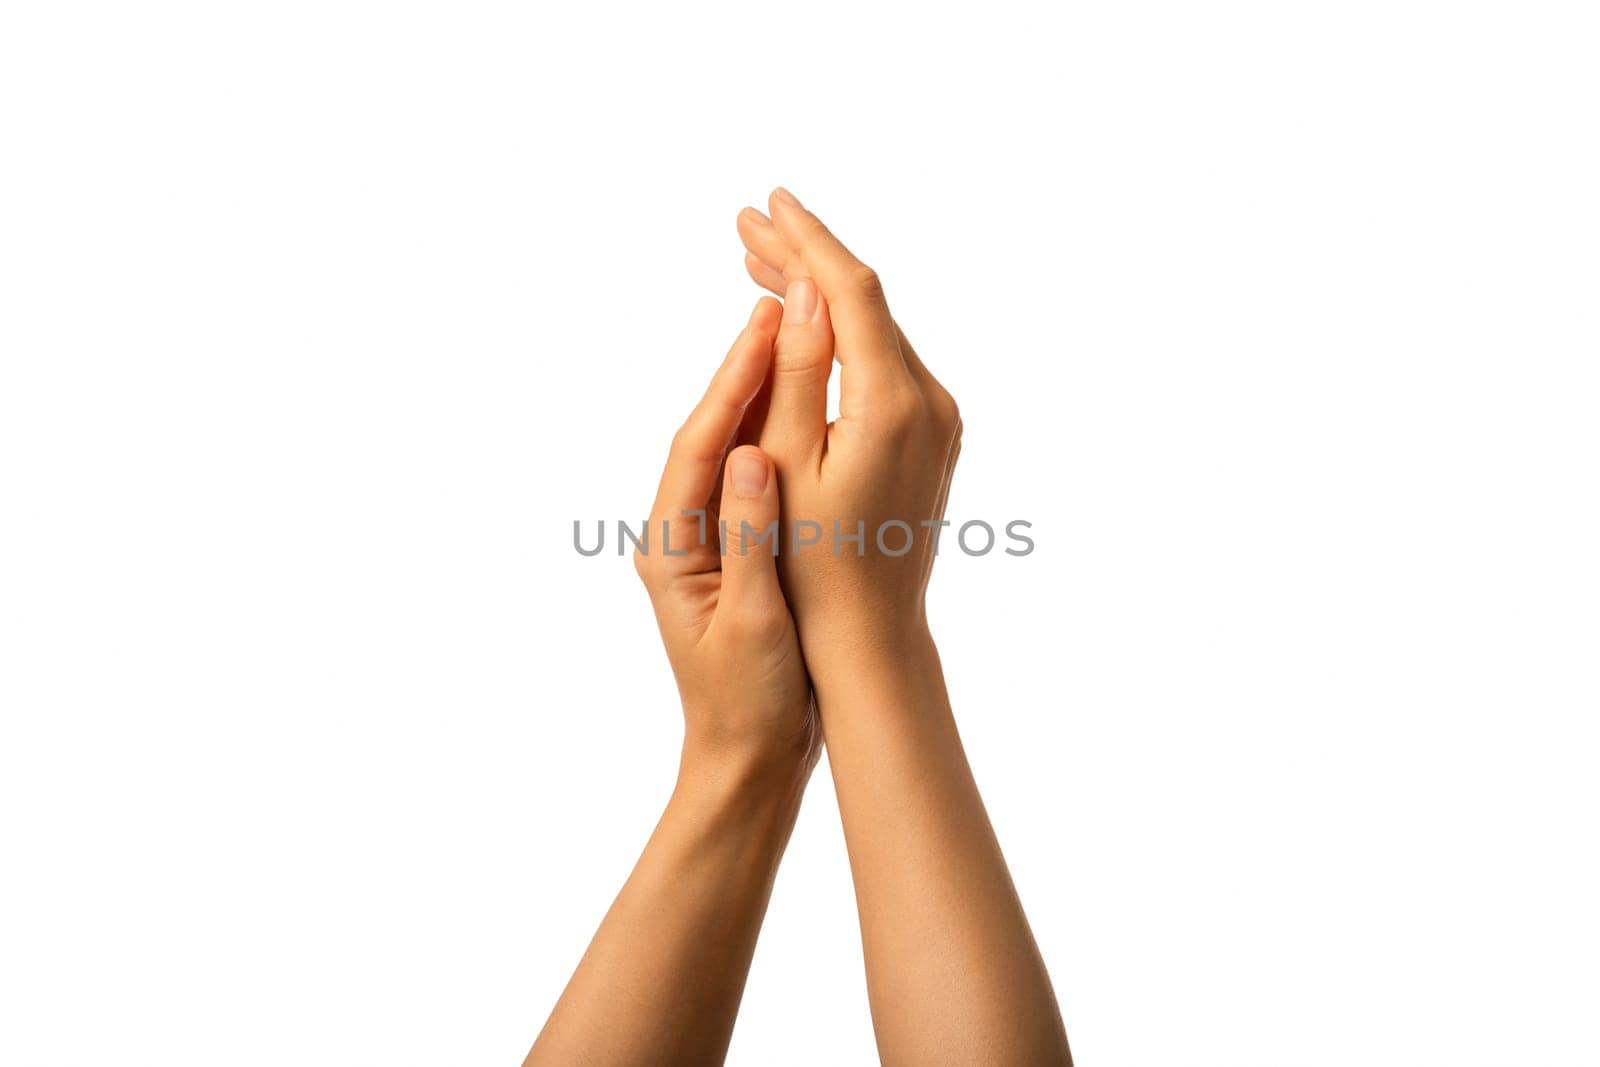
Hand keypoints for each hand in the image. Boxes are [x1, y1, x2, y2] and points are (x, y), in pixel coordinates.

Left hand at [527, 301, 818, 1066]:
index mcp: (672, 548)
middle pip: (711, 436)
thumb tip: (752, 454)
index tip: (763, 322)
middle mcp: (680, 536)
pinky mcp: (734, 556)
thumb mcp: (753, 624)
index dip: (731, 381)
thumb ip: (750, 538)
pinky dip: (777, 437)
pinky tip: (806, 410)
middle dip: (742, 371)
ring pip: (731, 452)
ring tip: (793, 336)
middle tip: (778, 302)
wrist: (747, 762)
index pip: (701, 446)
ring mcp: (706, 544)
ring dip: (761, 396)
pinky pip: (752, 481)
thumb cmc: (749, 705)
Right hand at [736, 188, 961, 676]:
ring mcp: (940, 418)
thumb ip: (797, 372)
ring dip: (821, 294)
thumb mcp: (789, 464)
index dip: (807, 241)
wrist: (871, 634)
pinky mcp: (934, 434)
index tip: (767, 204)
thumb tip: (805, 290)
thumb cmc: (812, 562)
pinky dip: (843, 335)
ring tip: (761, 262)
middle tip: (746, 223)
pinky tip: (805, 324)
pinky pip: (886, 362)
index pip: (851, 291)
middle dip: (806, 257)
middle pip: (866, 301)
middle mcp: (931, 400)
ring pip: (876, 329)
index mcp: (894, 403)